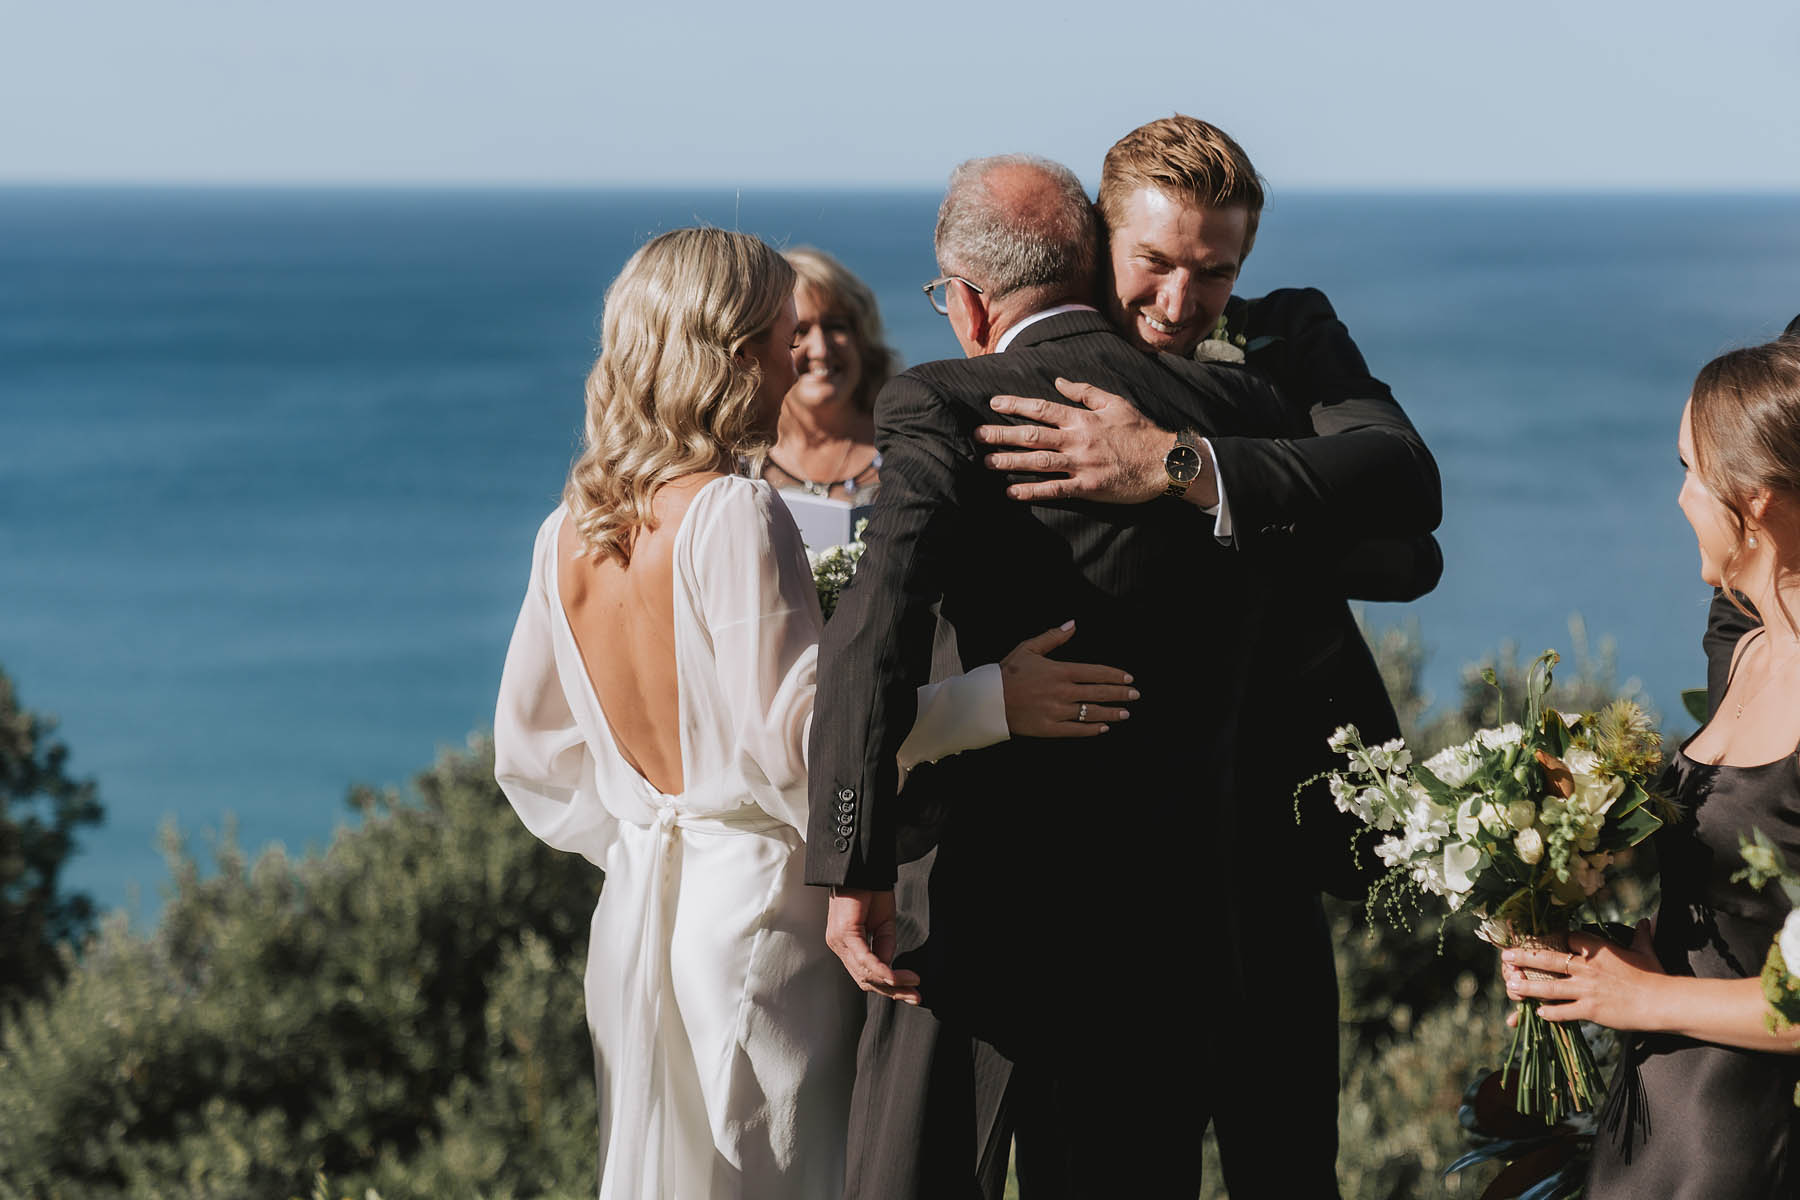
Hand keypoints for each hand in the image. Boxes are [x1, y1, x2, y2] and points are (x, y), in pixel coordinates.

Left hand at [825, 888, 920, 1003]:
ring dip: (891, 982)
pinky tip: (895, 976)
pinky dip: (881, 969)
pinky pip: (864, 958)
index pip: (865, 975)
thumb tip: (888, 969)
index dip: (889, 987)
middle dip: (893, 991)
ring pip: (864, 973)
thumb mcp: (883, 923)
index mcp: (846, 945)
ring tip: (912, 983)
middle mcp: (838, 946)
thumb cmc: (869, 890)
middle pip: (865, 979)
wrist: (860, 867)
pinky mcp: (844, 932)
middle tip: (915, 996)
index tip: (911, 991)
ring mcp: (838, 941)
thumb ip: (884, 946)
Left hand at [976, 378, 1201, 504]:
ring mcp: (1081, 465)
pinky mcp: (1087, 487)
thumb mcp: (1114, 402)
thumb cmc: (1140, 431)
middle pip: (1031, 435)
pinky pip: (1054, 490)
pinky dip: (1032, 491)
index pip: (1041, 409)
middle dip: (1001, 434)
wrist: (1164, 462)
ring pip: (1038, 462)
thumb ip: (1084, 391)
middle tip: (976, 435)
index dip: (1015, 406)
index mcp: (1082, 418)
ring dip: (1009, 462)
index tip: (993, 404)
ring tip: (985, 462)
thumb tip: (1058, 381)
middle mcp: (1077, 440)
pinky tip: (1012, 492)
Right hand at [1000, 620, 1136, 736]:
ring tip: (1125, 713)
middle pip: (1098, 693)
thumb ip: (1053, 637)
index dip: (1115, 676)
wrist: (987, 700)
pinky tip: (1103, 728)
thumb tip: (1073, 624)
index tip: (1128, 678)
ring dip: (1111, 713)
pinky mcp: (1049, 729)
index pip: (1096, 673)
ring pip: (1091, 713)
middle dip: (1120, 694)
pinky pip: (1076, 730)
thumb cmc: (1007, 672)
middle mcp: (1062, 692)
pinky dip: (1091, 730)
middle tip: (1135, 695)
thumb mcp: (1029, 649)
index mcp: (1059, 671)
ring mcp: (1056, 712)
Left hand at [1501, 922, 1666, 1030]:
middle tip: (1506, 957)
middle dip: (1524, 957)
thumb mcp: (1645, 950)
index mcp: (1597, 949)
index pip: (1566, 938)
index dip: (1552, 938)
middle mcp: (1586, 967)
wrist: (1662, 1002)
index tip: (1539, 940)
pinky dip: (1549, 1012)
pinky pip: (1563, 1011)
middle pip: (1547, 959)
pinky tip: (1538, 1012)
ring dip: (1527, 986)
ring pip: (1548, 986)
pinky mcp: (1590, 1009)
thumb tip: (1646, 920)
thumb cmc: (1655, 975)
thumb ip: (1641, 934)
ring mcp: (1586, 989)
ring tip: (1511, 985)